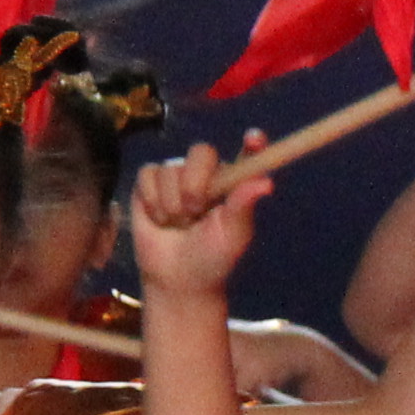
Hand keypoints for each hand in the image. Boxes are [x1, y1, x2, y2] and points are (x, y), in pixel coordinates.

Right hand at [127, 146, 268, 307]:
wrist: (176, 277)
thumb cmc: (212, 257)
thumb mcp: (233, 234)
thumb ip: (243, 205)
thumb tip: (267, 183)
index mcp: (234, 183)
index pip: (247, 155)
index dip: (252, 143)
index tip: (254, 137)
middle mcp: (208, 173)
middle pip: (201, 152)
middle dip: (195, 183)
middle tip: (195, 212)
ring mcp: (176, 174)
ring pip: (170, 169)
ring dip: (172, 202)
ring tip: (178, 223)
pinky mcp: (149, 181)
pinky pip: (148, 174)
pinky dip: (152, 200)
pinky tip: (159, 218)